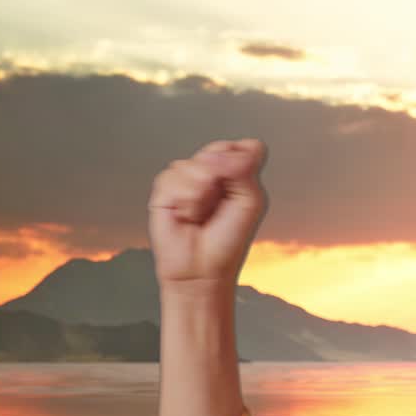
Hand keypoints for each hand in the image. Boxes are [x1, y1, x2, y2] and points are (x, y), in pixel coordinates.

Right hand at [147, 138, 269, 294]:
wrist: (202, 268)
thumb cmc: (229, 239)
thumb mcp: (250, 202)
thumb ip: (243, 170)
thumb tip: (220, 152)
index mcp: (238, 175)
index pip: (245, 147)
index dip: (242, 160)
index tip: (241, 185)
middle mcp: (213, 173)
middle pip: (218, 148)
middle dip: (221, 176)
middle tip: (220, 202)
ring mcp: (188, 179)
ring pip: (193, 164)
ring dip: (201, 193)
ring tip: (202, 213)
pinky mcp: (165, 190)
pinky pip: (173, 177)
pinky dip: (185, 200)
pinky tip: (187, 215)